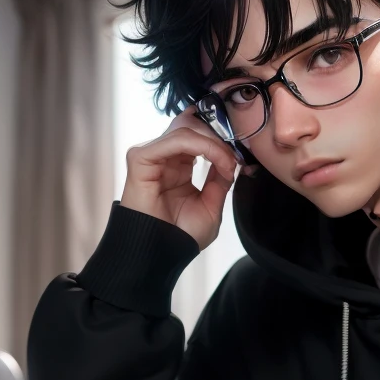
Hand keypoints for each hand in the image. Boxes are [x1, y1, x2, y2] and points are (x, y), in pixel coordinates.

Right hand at [120, 107, 241, 249]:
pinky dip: (202, 146)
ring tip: (228, 162)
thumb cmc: (182, 235)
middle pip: (191, 125)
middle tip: (235, 156)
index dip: (221, 139)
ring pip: (186, 129)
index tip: (239, 157)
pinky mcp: (140, 158)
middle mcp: (164, 157)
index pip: (198, 134)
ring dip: (214, 143)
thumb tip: (232, 157)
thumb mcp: (211, 204)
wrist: (162, 253)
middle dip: (218, 137)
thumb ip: (220, 178)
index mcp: (178, 164)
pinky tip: (216, 161)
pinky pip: (175, 140)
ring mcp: (151, 155)